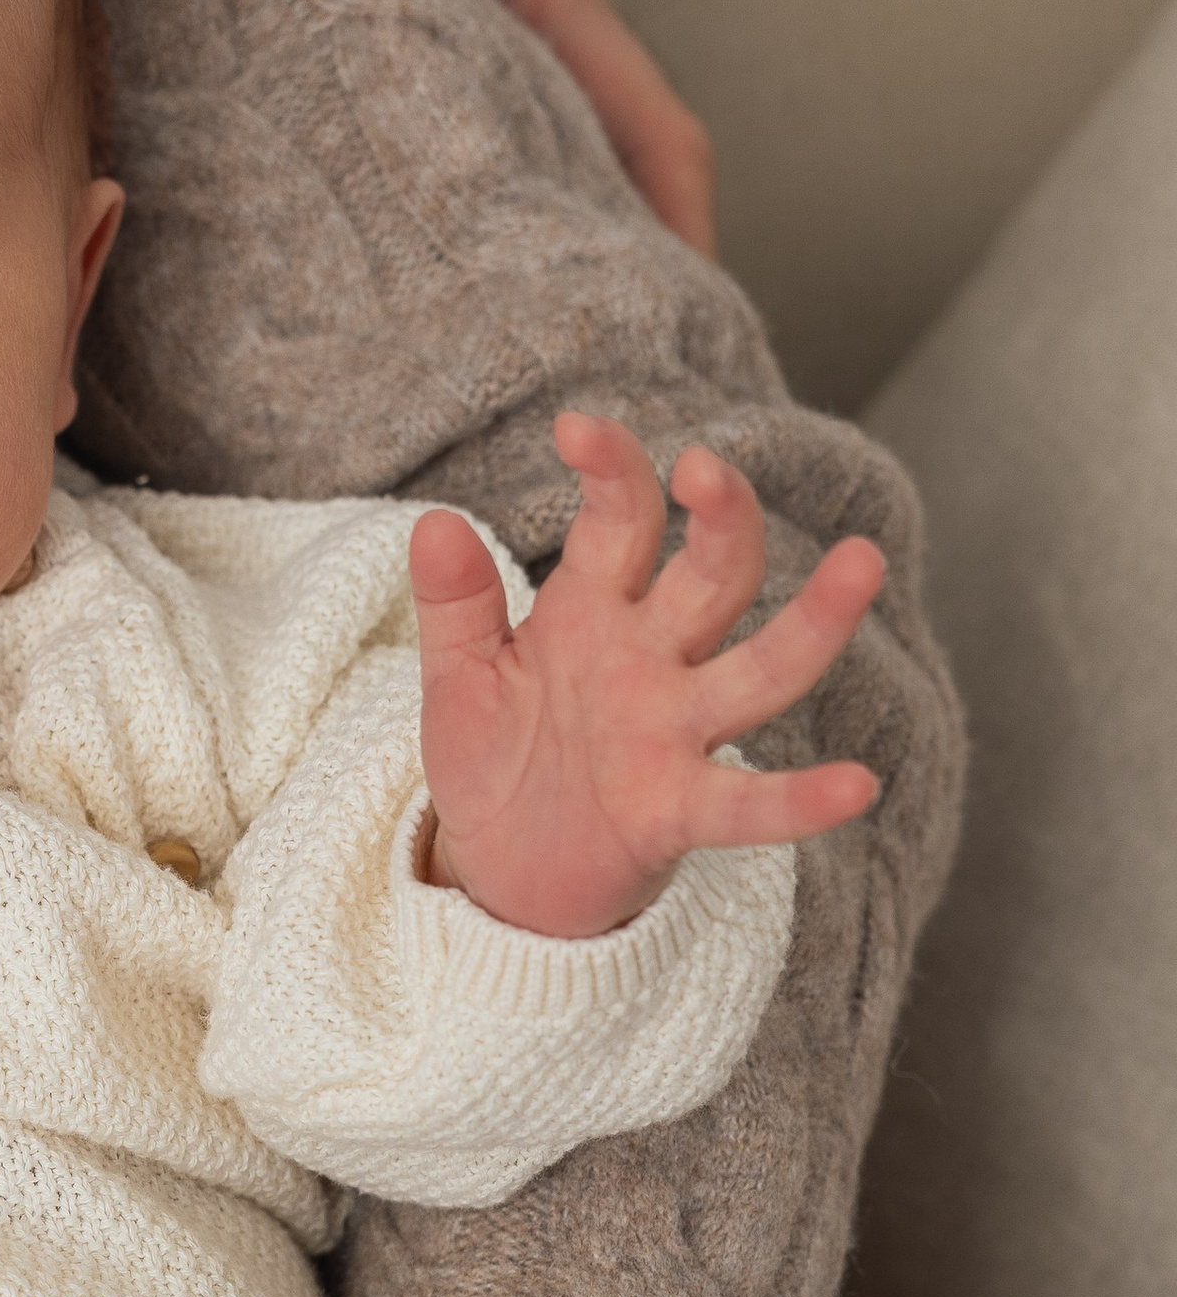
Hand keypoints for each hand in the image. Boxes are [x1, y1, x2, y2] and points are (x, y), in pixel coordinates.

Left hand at [410, 412, 883, 940]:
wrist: (499, 869)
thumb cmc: (494, 758)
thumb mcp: (459, 676)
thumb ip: (455, 603)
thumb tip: (433, 523)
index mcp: (595, 610)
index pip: (620, 521)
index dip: (610, 470)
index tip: (576, 427)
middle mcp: (651, 660)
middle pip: (715, 575)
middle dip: (721, 519)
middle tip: (707, 468)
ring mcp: (674, 734)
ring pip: (763, 669)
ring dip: (813, 621)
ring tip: (863, 562)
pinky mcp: (677, 813)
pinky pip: (748, 806)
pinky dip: (800, 800)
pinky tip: (857, 786)